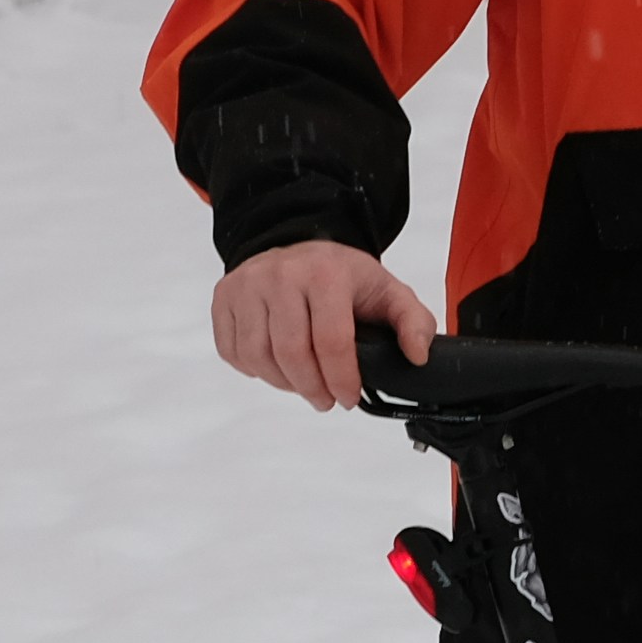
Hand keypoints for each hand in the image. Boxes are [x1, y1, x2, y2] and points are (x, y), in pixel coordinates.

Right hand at [211, 239, 436, 408]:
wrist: (297, 242)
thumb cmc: (342, 276)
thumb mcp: (387, 291)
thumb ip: (413, 322)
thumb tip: (417, 355)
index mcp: (324, 273)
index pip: (330, 341)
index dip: (341, 380)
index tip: (348, 398)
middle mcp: (280, 274)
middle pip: (291, 354)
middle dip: (312, 388)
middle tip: (326, 400)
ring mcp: (246, 285)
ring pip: (258, 357)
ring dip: (283, 383)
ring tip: (303, 384)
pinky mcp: (224, 296)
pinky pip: (233, 351)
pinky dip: (254, 370)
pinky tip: (276, 366)